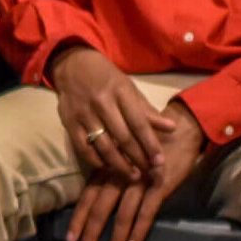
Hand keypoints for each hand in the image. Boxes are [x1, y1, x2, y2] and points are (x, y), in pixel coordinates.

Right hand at [49, 46, 175, 179]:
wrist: (72, 65)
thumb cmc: (106, 78)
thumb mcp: (129, 88)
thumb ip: (147, 111)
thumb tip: (172, 128)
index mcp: (120, 91)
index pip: (139, 123)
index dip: (150, 144)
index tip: (160, 162)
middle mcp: (101, 102)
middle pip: (123, 137)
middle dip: (138, 158)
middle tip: (149, 173)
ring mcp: (83, 112)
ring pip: (104, 145)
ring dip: (120, 165)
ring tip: (132, 175)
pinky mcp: (68, 121)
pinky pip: (83, 147)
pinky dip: (96, 161)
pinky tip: (108, 166)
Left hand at [67, 99, 206, 240]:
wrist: (179, 128)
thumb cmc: (148, 140)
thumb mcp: (123, 151)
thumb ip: (109, 168)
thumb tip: (94, 191)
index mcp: (109, 166)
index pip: (88, 194)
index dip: (78, 216)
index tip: (69, 236)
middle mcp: (120, 174)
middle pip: (100, 207)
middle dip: (90, 231)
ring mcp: (139, 180)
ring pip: (123, 213)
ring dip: (116, 237)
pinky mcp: (159, 185)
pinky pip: (147, 211)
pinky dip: (139, 229)